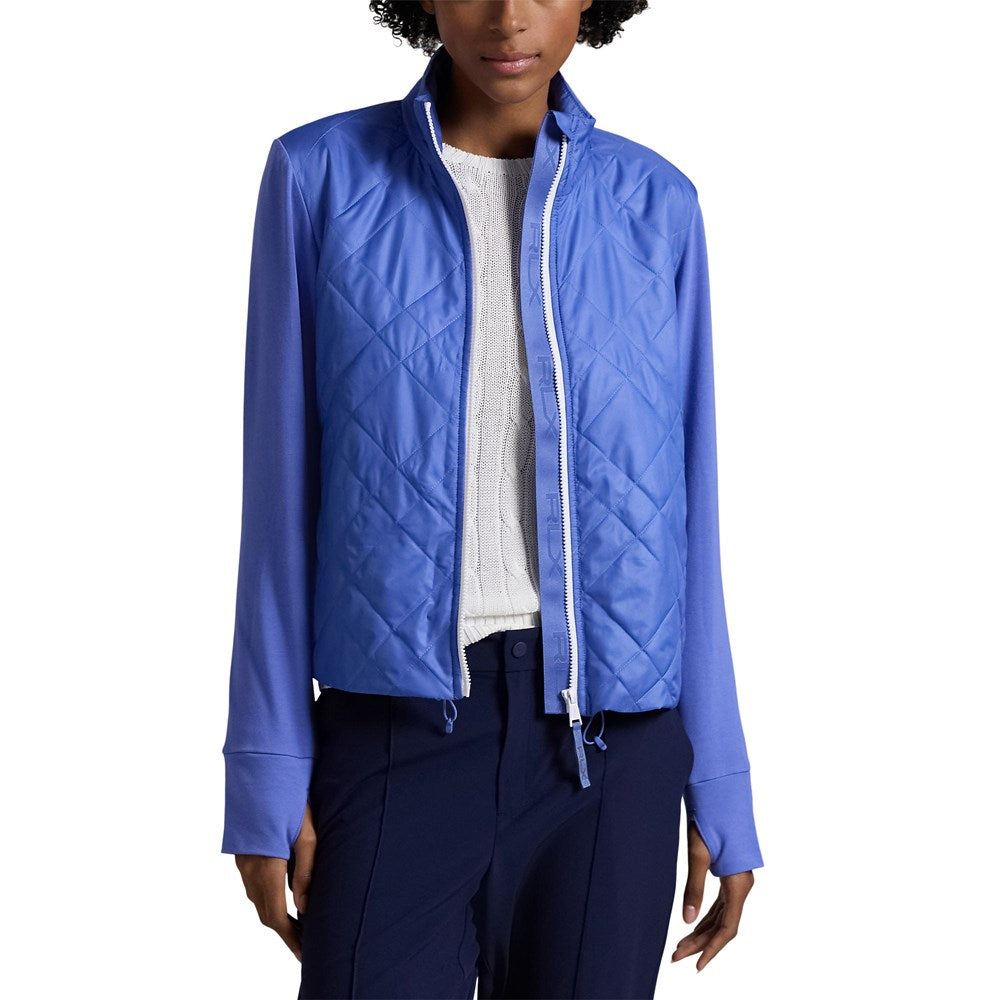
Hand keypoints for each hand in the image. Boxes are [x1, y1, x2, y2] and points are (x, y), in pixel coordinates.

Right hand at [235, 802, 316, 961]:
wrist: (264, 772)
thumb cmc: (291, 799)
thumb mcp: (307, 834)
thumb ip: (306, 872)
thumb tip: (304, 907)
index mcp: (266, 866)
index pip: (275, 915)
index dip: (290, 938)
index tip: (305, 953)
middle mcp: (249, 869)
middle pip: (265, 912)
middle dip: (285, 931)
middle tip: (306, 944)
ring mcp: (243, 862)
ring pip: (259, 899)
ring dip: (276, 915)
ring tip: (300, 925)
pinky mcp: (243, 854)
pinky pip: (255, 885)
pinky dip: (269, 898)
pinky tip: (286, 897)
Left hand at [671, 819, 753, 971]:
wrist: (718, 794)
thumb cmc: (708, 819)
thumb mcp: (697, 854)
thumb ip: (693, 888)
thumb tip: (685, 920)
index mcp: (738, 883)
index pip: (728, 927)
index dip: (712, 948)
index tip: (696, 965)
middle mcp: (741, 885)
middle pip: (724, 924)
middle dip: (701, 943)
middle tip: (676, 956)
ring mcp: (737, 880)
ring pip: (722, 916)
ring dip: (702, 931)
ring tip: (680, 947)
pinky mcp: (729, 874)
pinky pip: (720, 904)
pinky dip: (706, 917)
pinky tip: (693, 926)